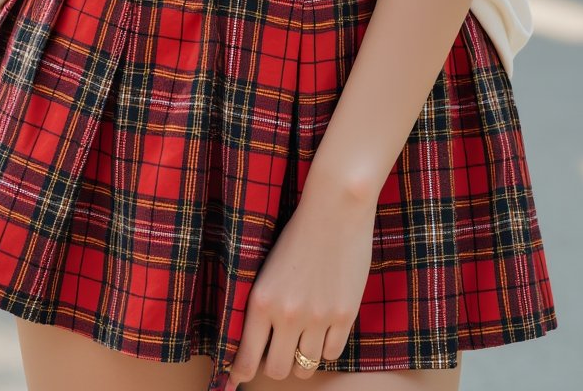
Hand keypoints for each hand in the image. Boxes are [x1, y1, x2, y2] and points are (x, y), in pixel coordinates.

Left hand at [226, 186, 375, 385]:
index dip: (241, 373)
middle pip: (277, 369)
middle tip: (278, 352)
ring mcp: (318, 317)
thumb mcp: (268, 268)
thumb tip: (256, 338)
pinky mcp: (344, 314)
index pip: (246, 357)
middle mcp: (287, 314)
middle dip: (275, 365)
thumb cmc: (298, 232)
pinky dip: (325, 348)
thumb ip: (263, 304)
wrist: (335, 208)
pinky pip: (331, 353)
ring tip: (302, 341)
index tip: (239, 377)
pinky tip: (323, 331)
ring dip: (302, 358)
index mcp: (262, 300)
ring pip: (305, 365)